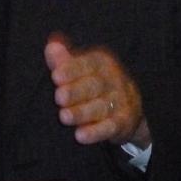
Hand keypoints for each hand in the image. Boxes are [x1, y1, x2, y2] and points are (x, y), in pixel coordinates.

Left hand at [44, 33, 149, 148]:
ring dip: (82, 113)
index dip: (72, 69)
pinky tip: (80, 136)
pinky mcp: (123, 121)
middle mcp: (114, 80)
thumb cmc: (95, 85)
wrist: (129, 106)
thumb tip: (51, 45)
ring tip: (64, 117)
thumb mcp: (82, 70)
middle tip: (59, 97)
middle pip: (95, 85)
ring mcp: (121, 101)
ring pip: (101, 107)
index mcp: (103, 63)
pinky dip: (95, 132)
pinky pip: (109, 127)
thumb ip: (64, 60)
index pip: (88, 64)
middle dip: (76, 91)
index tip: (56, 75)